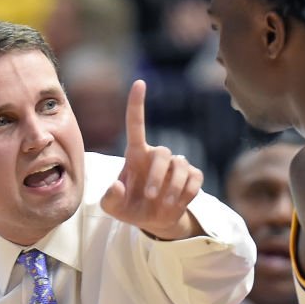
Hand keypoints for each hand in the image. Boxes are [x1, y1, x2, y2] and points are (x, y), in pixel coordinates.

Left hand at [100, 80, 203, 240]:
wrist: (153, 220)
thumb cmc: (129, 207)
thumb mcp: (112, 207)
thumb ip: (110, 198)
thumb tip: (118, 185)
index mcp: (136, 155)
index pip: (136, 125)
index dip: (137, 104)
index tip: (139, 83)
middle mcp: (156, 155)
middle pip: (163, 153)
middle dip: (158, 176)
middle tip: (150, 196)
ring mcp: (177, 164)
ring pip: (180, 166)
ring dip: (172, 187)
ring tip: (164, 204)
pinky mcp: (193, 176)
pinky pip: (194, 179)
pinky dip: (186, 194)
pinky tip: (176, 204)